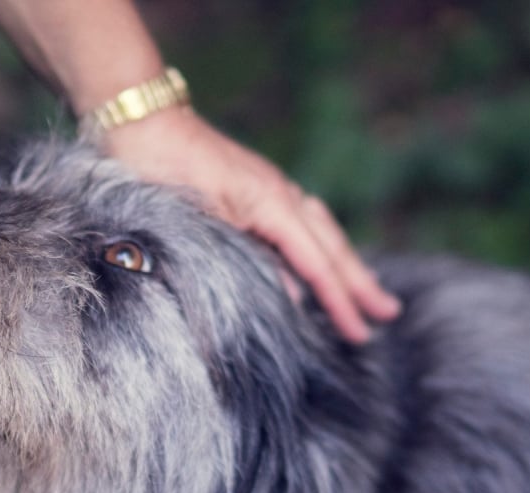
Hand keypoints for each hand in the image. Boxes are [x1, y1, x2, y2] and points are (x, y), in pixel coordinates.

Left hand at [99, 107, 400, 342]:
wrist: (141, 122)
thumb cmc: (161, 169)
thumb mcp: (200, 222)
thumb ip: (246, 258)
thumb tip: (292, 295)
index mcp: (272, 203)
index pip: (316, 263)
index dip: (339, 301)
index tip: (360, 333)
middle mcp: (281, 194)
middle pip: (331, 245)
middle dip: (359, 283)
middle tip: (389, 314)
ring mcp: (270, 189)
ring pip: (320, 232)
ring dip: (345, 264)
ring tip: (367, 291)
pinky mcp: (254, 189)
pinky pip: (300, 223)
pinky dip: (318, 246)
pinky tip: (317, 260)